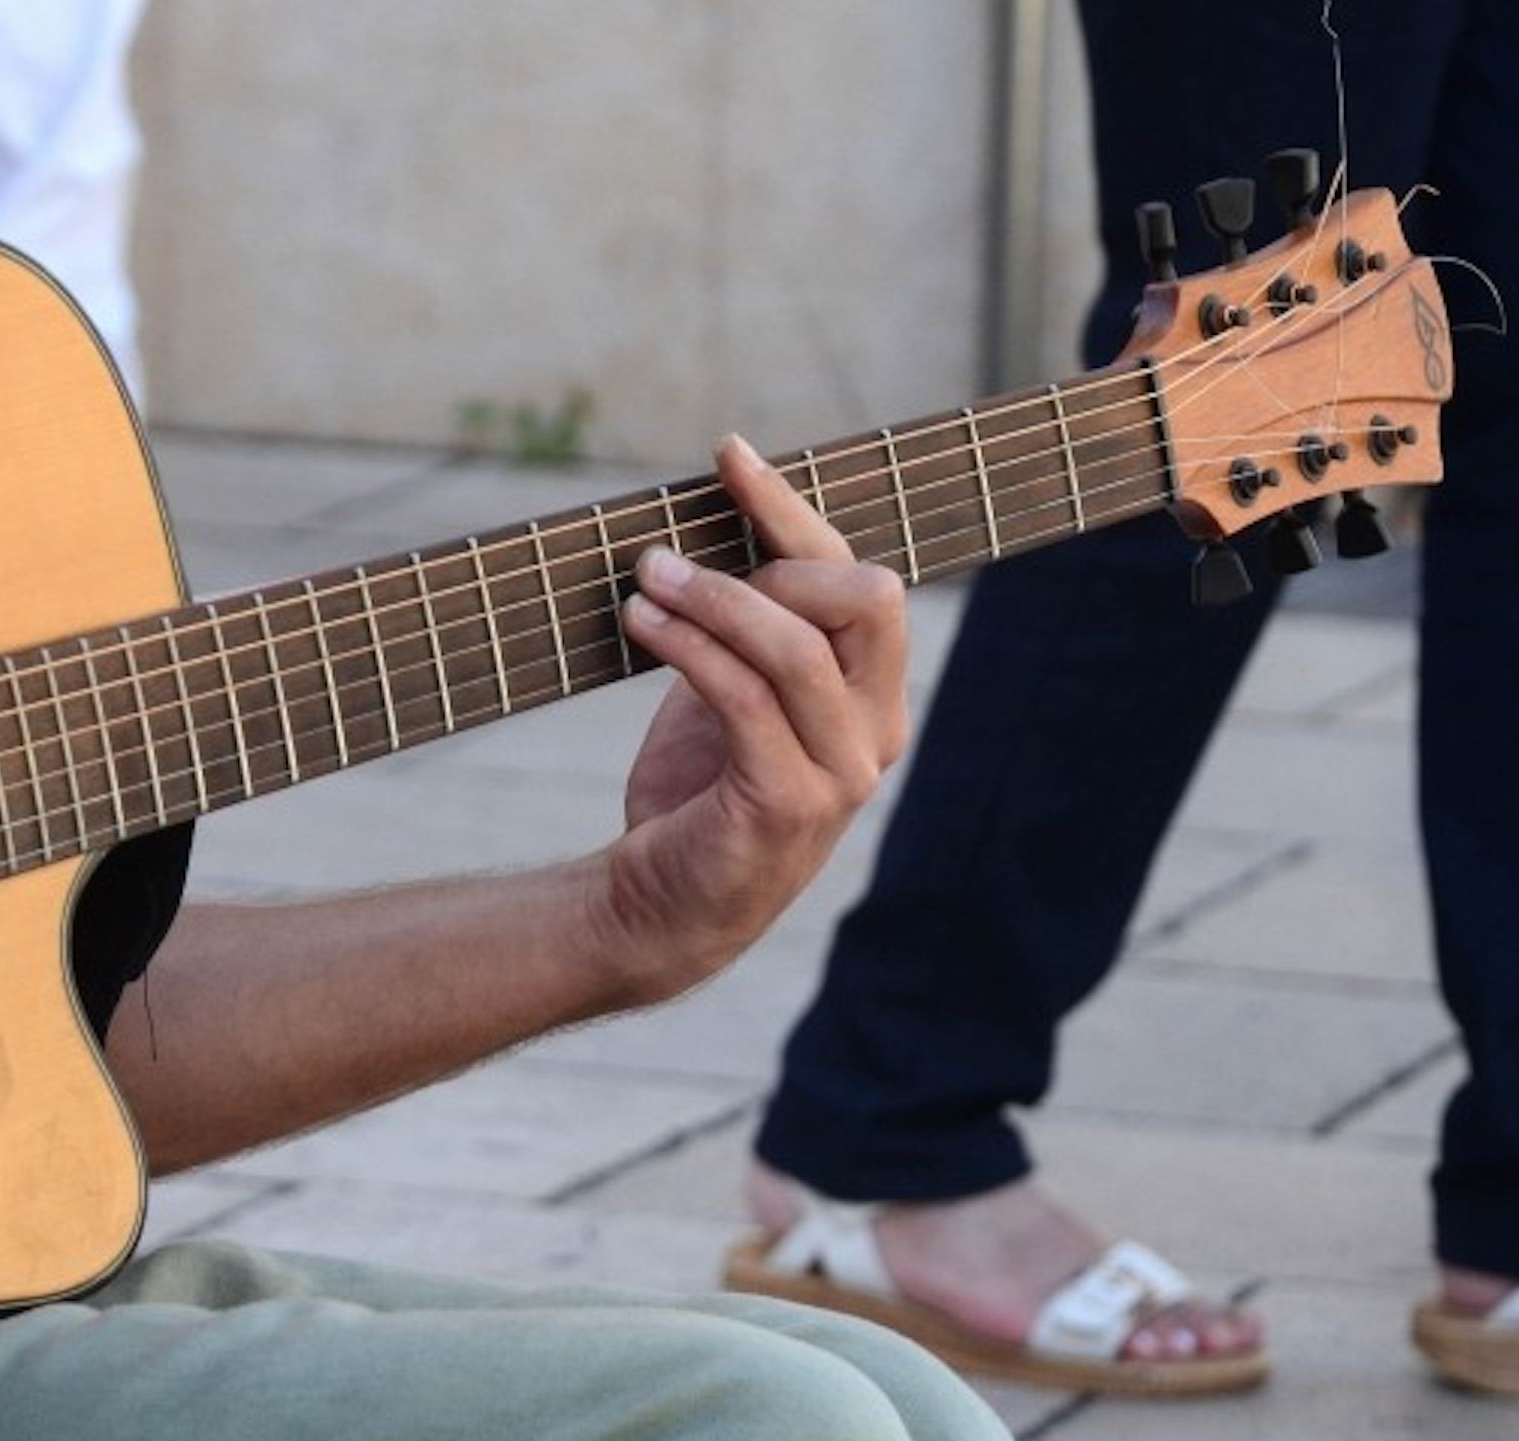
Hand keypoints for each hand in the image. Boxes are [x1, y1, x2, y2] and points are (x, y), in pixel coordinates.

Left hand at [603, 433, 907, 988]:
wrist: (658, 907)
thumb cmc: (696, 793)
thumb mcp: (731, 691)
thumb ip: (751, 626)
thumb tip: (723, 519)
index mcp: (874, 697)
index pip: (860, 579)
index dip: (794, 509)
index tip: (727, 455)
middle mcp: (877, 732)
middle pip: (865, 600)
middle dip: (771, 560)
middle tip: (677, 566)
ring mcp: (841, 773)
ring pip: (796, 647)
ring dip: (712, 599)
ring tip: (644, 581)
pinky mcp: (788, 803)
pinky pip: (745, 697)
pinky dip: (688, 646)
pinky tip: (641, 623)